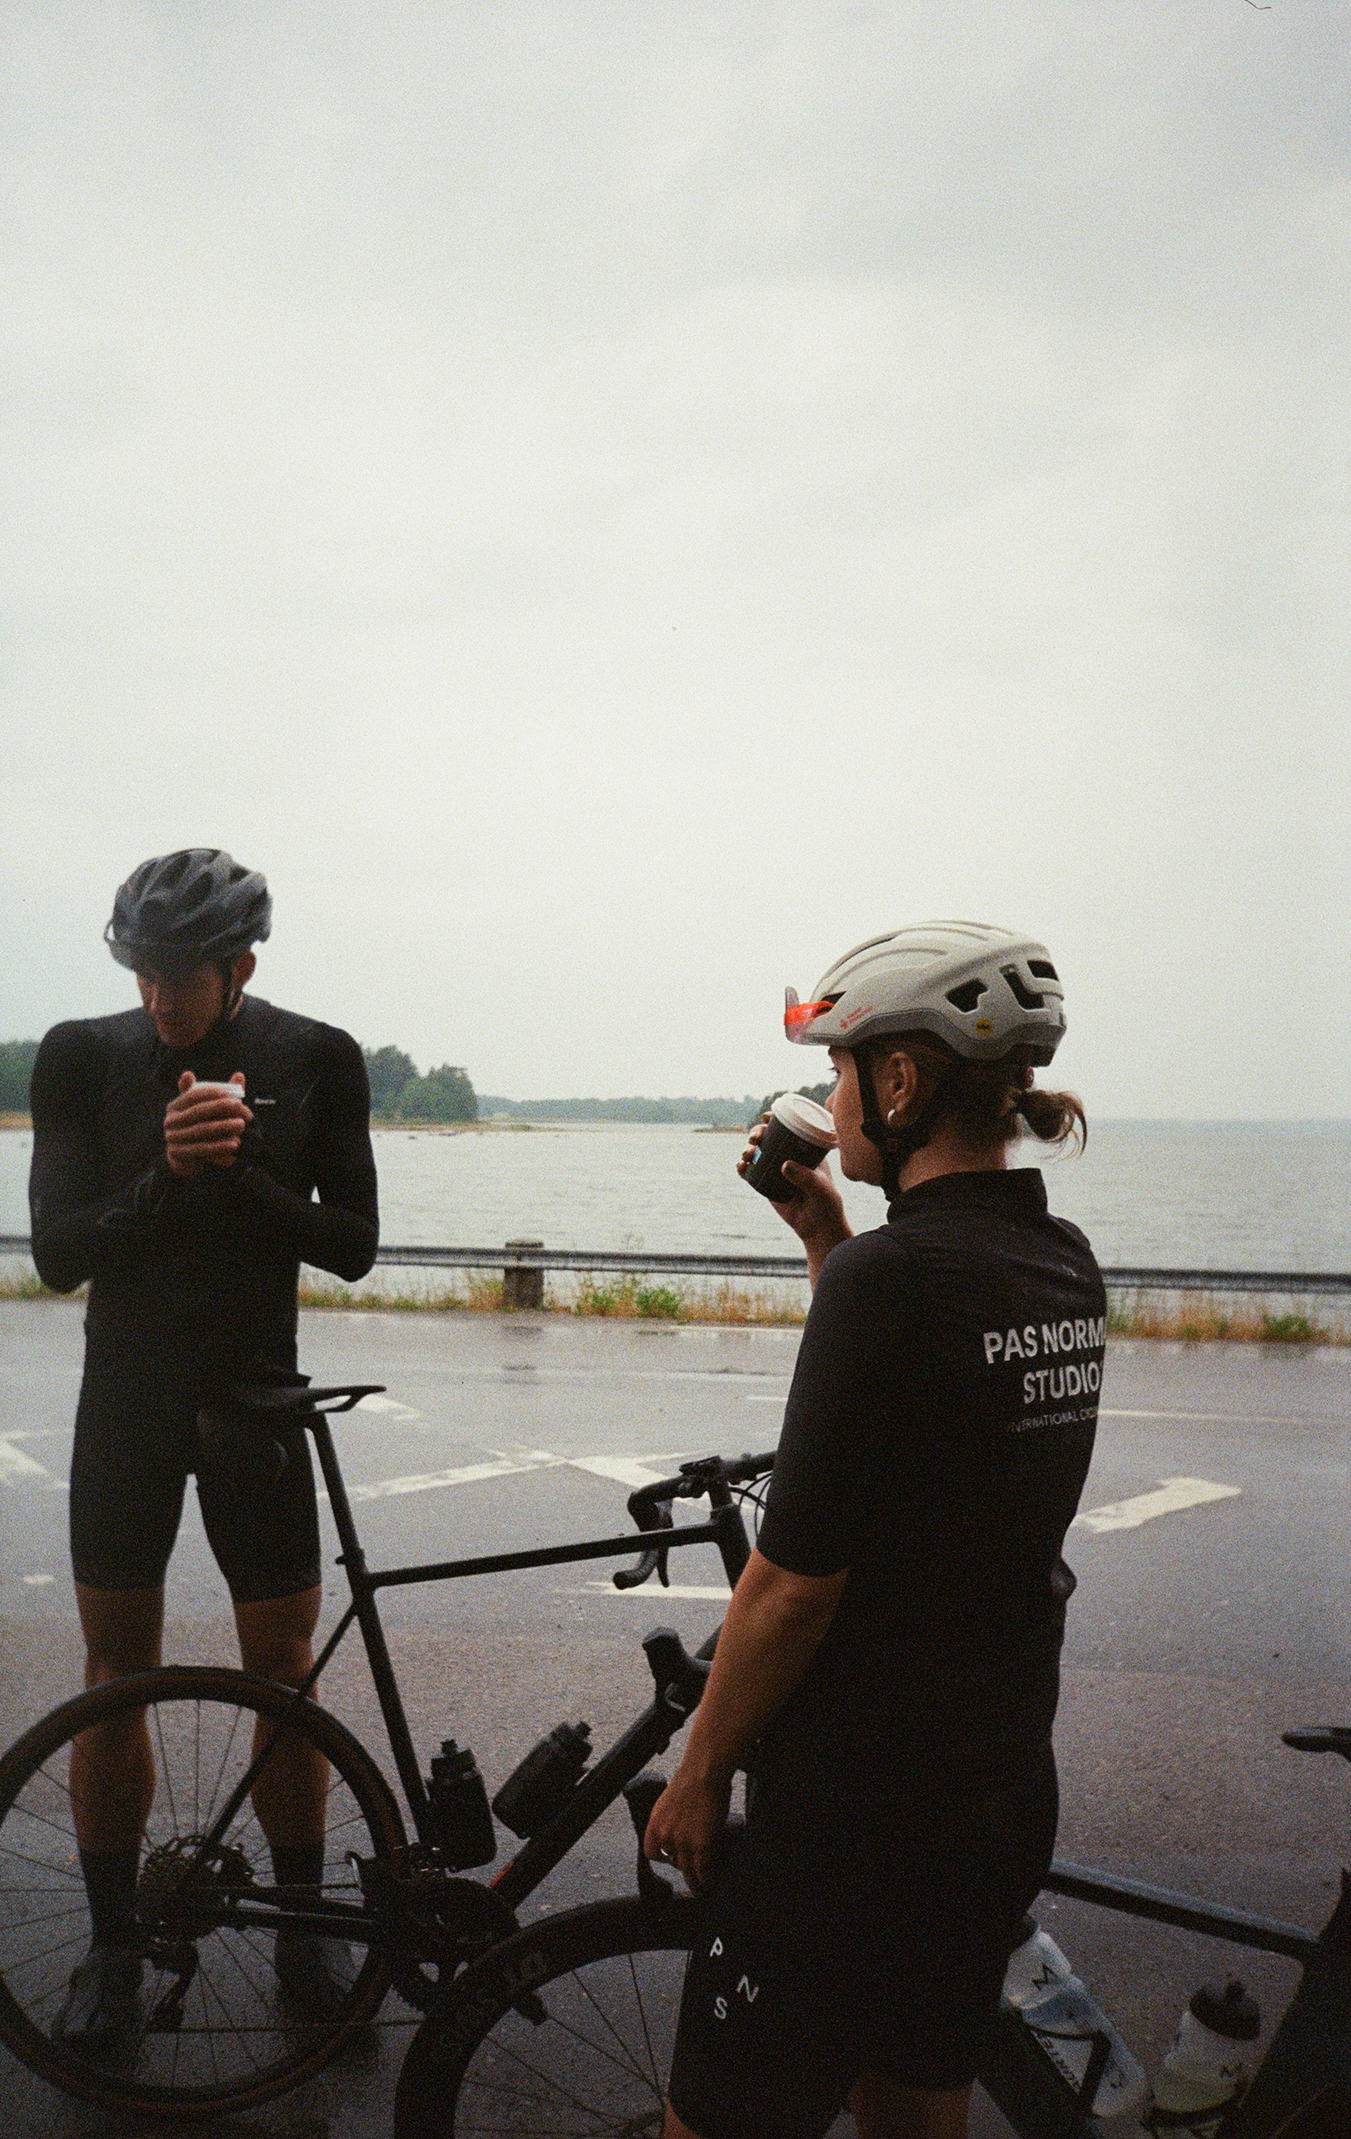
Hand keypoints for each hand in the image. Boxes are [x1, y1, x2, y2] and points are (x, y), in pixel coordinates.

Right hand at [164, 1073, 250, 1178]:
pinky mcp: (179, 1154)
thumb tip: (240, 1075)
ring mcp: (172, 1137)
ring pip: (201, 1130)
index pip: (193, 1095)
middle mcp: (170, 1120)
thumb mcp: (210, 1110)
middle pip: (198, 1112)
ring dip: (223, 1127)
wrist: (187, 1157)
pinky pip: (201, 1149)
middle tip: (241, 1107)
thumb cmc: (202, 1126)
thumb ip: (223, 1094)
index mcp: (175, 1106)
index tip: (231, 1093)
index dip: (212, 1093)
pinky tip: (234, 1145)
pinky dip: (219, 1147)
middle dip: (220, 1108)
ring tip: (242, 1125)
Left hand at [643, 1765, 731, 1892]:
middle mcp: (665, 1835)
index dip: (662, 1858)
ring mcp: (683, 1841)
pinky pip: (702, 1869)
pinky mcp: (701, 1844)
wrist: (704, 1772)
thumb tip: (681, 1828)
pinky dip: (706, 1877)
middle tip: (691, 1874)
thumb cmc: (692, 1778)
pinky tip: (709, 1881)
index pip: (652, 1852)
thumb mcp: (671, 1801)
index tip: (671, 1859)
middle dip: (682, 1868)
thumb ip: (672, 1819)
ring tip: (700, 1888)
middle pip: (672, 1862)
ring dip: (694, 1881)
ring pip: (687, 1871)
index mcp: (655, 1823)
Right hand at [738, 1114, 850, 1267]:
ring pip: (758, 1153)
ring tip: (746, 1154)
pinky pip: (751, 1172)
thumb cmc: (827, 1205)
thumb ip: (806, 1178)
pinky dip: (743, 1168)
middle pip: (769, 1137)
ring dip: (748, 1149)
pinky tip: (740, 1168)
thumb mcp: (820, 1189)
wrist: (818, 1228)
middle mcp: (790, 1156)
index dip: (776, 1118)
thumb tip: (785, 1165)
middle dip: (757, 1133)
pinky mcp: (767, 1184)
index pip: (790, 1128)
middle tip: (754, 1139)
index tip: (766, 1117)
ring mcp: (777, 1170)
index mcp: (805, 1150)